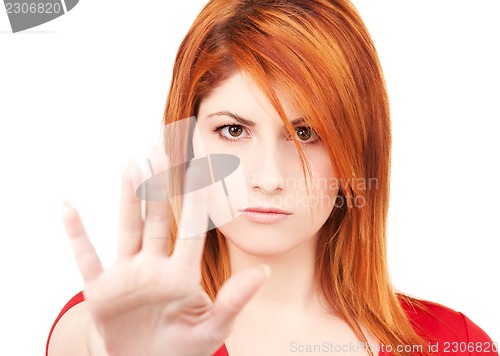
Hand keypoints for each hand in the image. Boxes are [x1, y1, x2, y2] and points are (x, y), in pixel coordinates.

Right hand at [61, 147, 269, 355]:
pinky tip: (68, 207)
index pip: (193, 231)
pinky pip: (86, 257)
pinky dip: (76, 234)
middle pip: (158, 220)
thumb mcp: (213, 328)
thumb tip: (267, 271)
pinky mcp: (100, 290)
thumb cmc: (181, 347)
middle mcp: (154, 267)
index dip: (198, 202)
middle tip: (160, 150)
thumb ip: (234, 300)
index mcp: (182, 276)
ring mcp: (126, 275)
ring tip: (132, 164)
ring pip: (128, 229)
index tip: (203, 168)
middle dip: (160, 187)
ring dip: (128, 198)